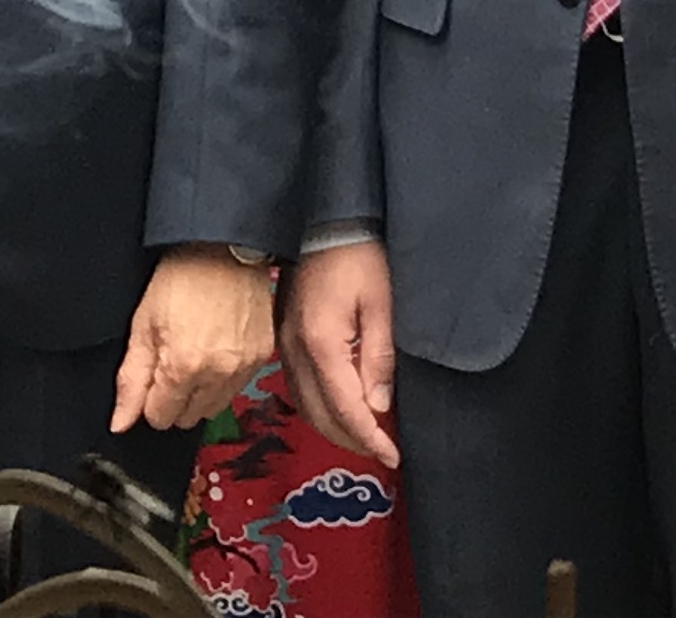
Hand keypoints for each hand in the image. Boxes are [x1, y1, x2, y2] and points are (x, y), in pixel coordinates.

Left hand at [113, 244, 271, 434]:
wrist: (224, 246)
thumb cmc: (180, 278)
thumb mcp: (143, 326)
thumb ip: (131, 380)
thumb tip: (120, 424)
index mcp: (183, 368)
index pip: (160, 418)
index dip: (151, 397)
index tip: (154, 372)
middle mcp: (218, 374)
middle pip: (188, 418)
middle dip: (175, 398)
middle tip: (173, 360)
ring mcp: (244, 366)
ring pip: (214, 407)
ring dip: (201, 392)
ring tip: (196, 353)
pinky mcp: (263, 355)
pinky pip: (237, 387)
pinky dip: (225, 377)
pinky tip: (217, 348)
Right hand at [281, 240, 397, 467]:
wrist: (326, 221)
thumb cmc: (360, 256)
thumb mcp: (380, 303)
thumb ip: (378, 356)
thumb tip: (377, 406)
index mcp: (321, 343)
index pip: (345, 407)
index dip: (370, 437)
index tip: (393, 455)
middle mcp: (295, 351)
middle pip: (320, 415)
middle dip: (352, 440)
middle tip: (383, 450)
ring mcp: (283, 345)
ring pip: (305, 406)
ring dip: (334, 427)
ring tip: (365, 437)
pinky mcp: (282, 338)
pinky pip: (298, 388)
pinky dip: (319, 408)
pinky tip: (339, 409)